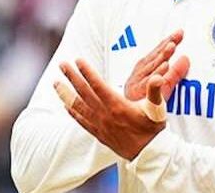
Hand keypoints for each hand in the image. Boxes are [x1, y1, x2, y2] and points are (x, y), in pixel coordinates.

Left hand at [55, 59, 183, 159]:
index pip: (98, 85)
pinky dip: (72, 111)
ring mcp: (100, 125)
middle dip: (72, 77)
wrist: (148, 155)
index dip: (87, 71)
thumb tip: (157, 78)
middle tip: (62, 64)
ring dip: (66, 93)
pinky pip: (81, 120)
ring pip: (78, 106)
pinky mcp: (98, 134)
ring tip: (56, 82)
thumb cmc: (153, 130)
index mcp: (118, 106)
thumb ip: (156, 91)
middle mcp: (105, 115)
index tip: (78, 60)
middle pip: (84, 93)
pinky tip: (65, 105)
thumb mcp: (157, 109)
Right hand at [124, 30, 189, 101]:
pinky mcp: (137, 97)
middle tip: (177, 36)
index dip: (167, 42)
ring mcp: (137, 86)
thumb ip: (174, 73)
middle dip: (166, 46)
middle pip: (154, 58)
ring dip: (161, 56)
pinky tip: (164, 67)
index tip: (179, 33)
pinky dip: (156, 75)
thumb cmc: (144, 106)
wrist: (128, 124)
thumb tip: (186, 58)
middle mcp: (138, 76)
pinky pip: (149, 85)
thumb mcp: (163, 88)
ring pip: (151, 69)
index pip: (157, 54)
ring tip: (172, 46)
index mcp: (142, 72)